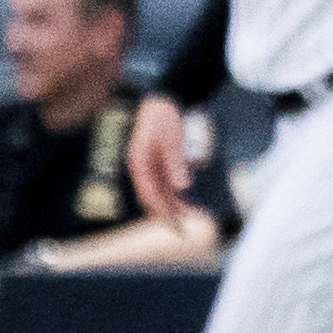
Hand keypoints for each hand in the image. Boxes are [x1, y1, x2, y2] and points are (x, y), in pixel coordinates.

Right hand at [127, 95, 190, 221]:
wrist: (164, 100)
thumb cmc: (165, 117)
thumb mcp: (172, 139)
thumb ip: (176, 163)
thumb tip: (182, 188)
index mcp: (140, 165)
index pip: (150, 195)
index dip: (162, 212)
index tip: (175, 226)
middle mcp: (142, 169)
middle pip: (154, 198)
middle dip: (169, 215)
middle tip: (184, 232)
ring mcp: (150, 167)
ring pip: (162, 192)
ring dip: (175, 206)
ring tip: (193, 219)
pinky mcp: (159, 163)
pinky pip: (167, 184)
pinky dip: (176, 194)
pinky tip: (187, 203)